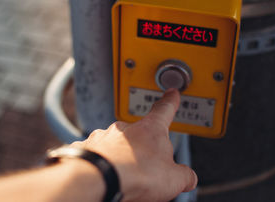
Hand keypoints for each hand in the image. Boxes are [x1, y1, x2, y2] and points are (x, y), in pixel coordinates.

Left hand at [70, 89, 197, 201]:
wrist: (100, 179)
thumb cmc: (135, 174)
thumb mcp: (173, 179)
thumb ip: (184, 175)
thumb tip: (188, 177)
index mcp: (150, 130)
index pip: (164, 110)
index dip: (170, 102)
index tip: (172, 94)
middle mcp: (125, 128)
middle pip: (138, 134)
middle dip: (142, 148)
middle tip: (146, 169)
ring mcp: (103, 137)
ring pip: (115, 145)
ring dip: (120, 157)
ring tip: (125, 178)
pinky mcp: (86, 149)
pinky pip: (96, 154)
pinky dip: (101, 163)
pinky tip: (106, 176)